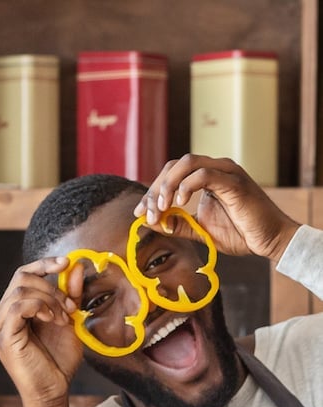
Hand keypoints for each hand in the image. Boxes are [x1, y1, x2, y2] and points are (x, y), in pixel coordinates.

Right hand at [0, 259, 82, 406]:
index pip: (22, 275)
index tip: (66, 263)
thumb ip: (69, 295)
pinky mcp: (3, 337)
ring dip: (49, 299)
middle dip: (51, 286)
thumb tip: (75, 266)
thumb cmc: (58, 362)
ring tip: (63, 319)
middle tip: (69, 308)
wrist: (53, 392)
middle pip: (21, 277)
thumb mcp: (68, 321)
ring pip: (20, 289)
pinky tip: (52, 321)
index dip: (43, 264)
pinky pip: (18, 306)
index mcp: (12, 312)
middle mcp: (0, 317)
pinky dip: (40, 307)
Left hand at [135, 154, 299, 263]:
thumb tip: (152, 221)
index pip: (172, 174)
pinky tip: (180, 203)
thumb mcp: (200, 230)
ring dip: (168, 185)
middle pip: (175, 165)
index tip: (140, 213)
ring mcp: (225, 172)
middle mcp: (215, 169)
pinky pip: (204, 174)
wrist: (269, 239)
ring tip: (161, 208)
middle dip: (156, 189)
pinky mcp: (234, 181)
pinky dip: (187, 186)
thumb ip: (179, 224)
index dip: (152, 191)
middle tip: (146, 213)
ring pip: (188, 163)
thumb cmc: (240, 233)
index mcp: (206, 177)